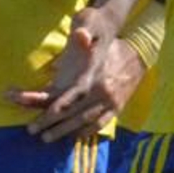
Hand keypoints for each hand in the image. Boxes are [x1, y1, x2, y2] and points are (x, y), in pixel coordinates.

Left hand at [8, 8, 141, 141]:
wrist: (140, 53)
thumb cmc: (111, 45)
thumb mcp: (99, 37)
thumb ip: (86, 35)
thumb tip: (81, 35)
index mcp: (95, 75)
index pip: (72, 96)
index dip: (55, 107)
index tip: (41, 115)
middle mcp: (103, 91)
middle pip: (74, 112)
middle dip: (52, 123)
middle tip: (32, 130)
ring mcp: (111, 101)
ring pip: (84, 121)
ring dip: (64, 131)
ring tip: (47, 137)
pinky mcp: (117, 107)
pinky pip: (100, 124)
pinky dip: (85, 131)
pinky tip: (72, 136)